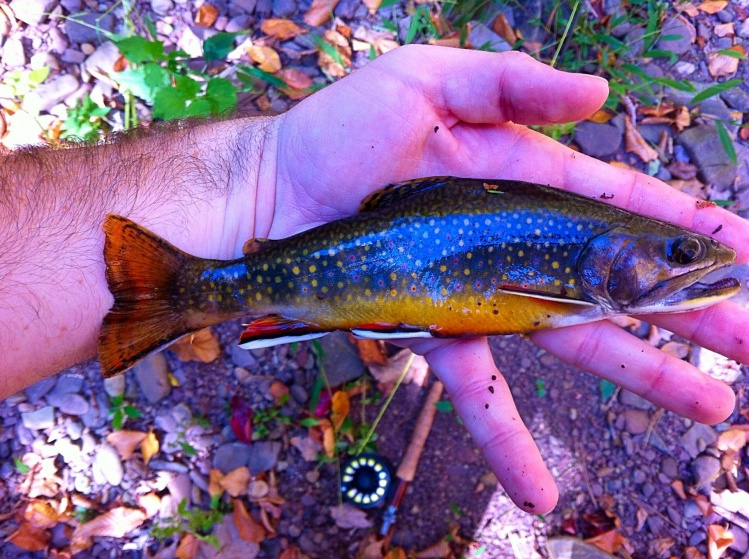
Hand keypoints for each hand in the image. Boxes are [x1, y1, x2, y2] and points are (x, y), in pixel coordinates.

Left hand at [258, 45, 747, 512]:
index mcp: (521, 181)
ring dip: (641, 373)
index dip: (677, 226)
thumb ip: (509, 81)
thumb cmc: (338, 132)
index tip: (739, 249)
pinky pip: (479, 391)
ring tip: (710, 405)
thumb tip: (602, 97)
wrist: (272, 196)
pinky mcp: (438, 332)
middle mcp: (512, 242)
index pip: (616, 205)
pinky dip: (508, 438)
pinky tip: (540, 490)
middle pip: (615, 281)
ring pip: (573, 340)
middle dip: (688, 309)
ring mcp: (480, 293)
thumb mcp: (424, 80)